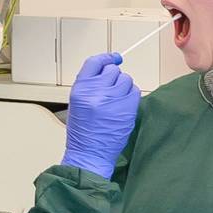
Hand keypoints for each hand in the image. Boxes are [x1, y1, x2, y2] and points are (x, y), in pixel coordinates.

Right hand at [60, 54, 139, 174]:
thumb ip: (90, 85)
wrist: (89, 154)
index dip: (106, 58)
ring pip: (126, 80)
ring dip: (123, 88)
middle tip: (111, 92)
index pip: (94, 63)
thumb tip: (108, 69)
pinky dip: (131, 97)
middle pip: (113, 70)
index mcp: (80, 89)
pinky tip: (124, 107)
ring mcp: (113, 100)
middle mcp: (96, 92)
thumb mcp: (77, 103)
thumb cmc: (83, 132)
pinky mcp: (127, 109)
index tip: (114, 58)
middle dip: (114, 78)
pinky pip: (135, 92)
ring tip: (116, 102)